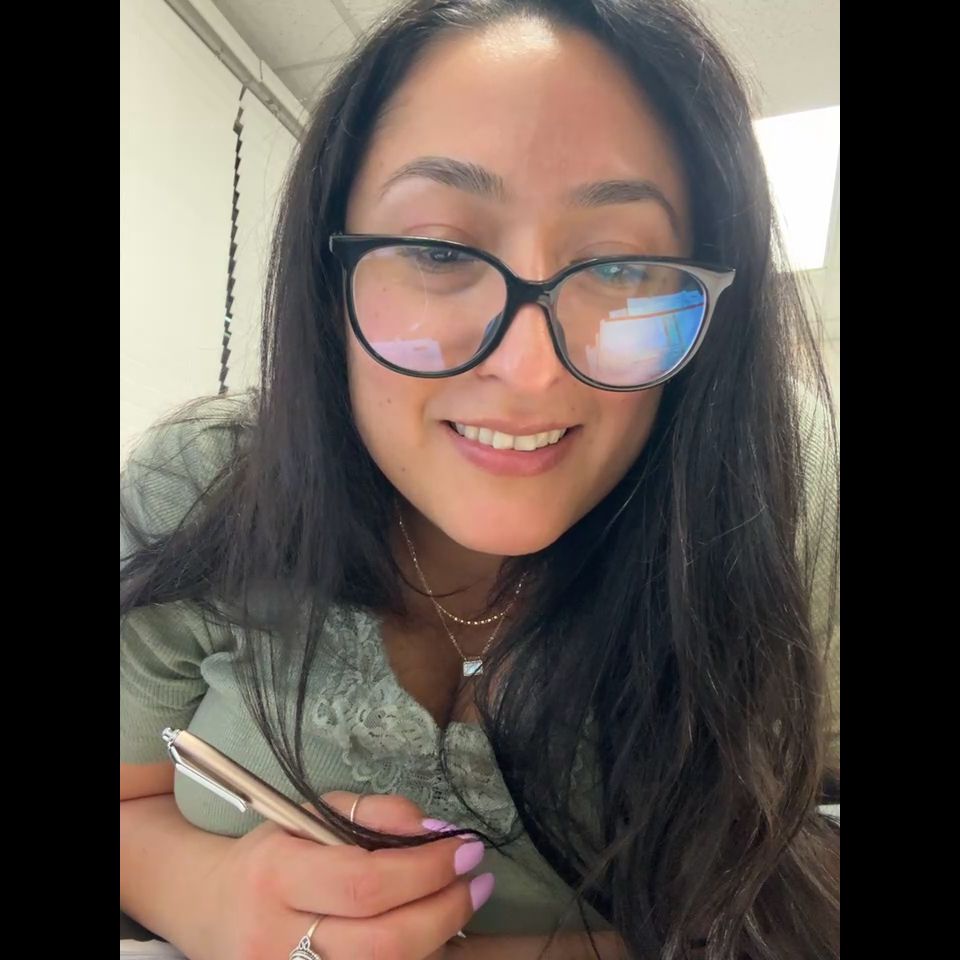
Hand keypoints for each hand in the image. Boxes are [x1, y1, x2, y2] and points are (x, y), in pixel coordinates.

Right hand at [191, 791, 493, 959]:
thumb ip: (373, 813)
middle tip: (479, 880)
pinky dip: (410, 959)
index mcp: (277, 874)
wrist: (211, 907)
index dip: (426, 870)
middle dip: (445, 910)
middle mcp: (275, 938)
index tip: (466, 847)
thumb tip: (433, 830)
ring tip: (462, 901)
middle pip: (383, 944)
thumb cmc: (273, 853)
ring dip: (437, 938)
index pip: (366, 882)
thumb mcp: (313, 813)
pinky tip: (428, 934)